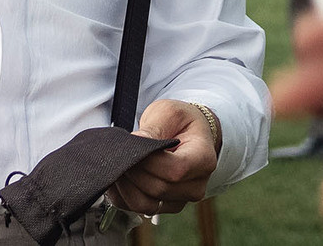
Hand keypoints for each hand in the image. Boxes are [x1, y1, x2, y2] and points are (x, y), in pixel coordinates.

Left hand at [109, 99, 217, 215]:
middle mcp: (196, 186)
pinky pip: (139, 209)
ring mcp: (181, 200)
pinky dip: (123, 196)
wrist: (187, 134)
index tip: (132, 146)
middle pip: (158, 188)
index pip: (175, 170)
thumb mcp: (168, 113)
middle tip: (119, 153)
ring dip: (125, 186)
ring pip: (146, 205)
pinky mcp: (166, 206)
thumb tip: (136, 142)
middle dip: (133, 171)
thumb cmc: (179, 122)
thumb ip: (154, 128)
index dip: (148, 162)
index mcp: (203, 159)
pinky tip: (119, 177)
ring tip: (118, 164)